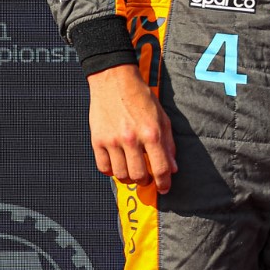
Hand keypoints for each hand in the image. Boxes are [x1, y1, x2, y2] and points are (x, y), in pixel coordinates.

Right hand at [87, 64, 176, 192]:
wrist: (115, 81)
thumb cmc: (142, 98)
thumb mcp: (162, 118)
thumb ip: (168, 144)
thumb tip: (173, 168)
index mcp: (151, 133)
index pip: (161, 168)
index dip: (164, 182)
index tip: (165, 188)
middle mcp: (132, 139)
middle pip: (139, 176)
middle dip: (146, 181)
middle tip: (147, 178)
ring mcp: (112, 141)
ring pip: (120, 175)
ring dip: (129, 178)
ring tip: (133, 171)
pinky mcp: (96, 141)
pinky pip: (103, 168)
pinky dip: (111, 172)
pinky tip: (118, 165)